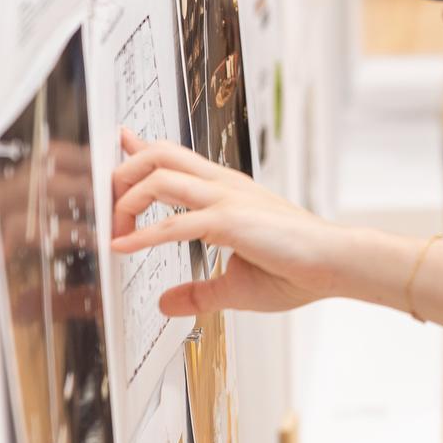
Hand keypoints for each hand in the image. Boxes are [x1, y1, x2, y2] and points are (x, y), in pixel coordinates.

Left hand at [111, 128, 351, 316]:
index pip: (177, 157)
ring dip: (127, 201)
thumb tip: (166, 302)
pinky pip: (174, 223)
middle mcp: (224, 186)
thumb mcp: (235, 285)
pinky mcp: (230, 221)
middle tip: (108, 202)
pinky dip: (142, 235)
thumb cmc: (297, 269)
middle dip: (124, 172)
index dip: (141, 146)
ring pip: (160, 177)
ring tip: (114, 230)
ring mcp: (227, 199)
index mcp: (228, 191)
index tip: (120, 139)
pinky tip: (124, 248)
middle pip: (160, 154)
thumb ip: (198, 292)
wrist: (334, 264)